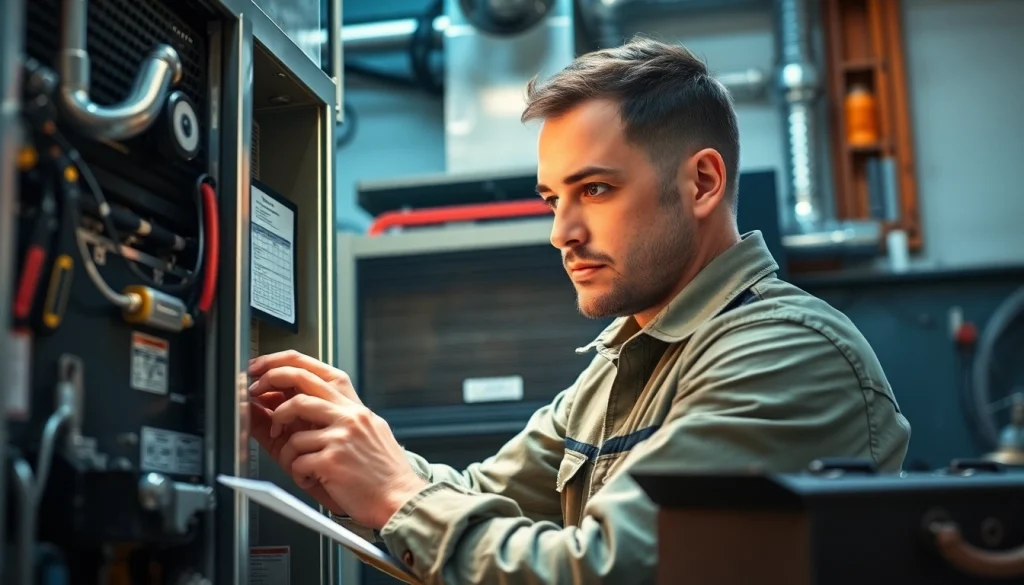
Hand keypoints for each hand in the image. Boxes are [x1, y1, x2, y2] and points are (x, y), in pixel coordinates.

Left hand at [247, 350, 363, 514]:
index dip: (283, 364)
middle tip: (256, 394)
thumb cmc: (379, 473)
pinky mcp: (332, 461)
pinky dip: (299, 474)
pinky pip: (297, 462)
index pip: (316, 370)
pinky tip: (312, 479)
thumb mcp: (362, 435)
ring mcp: (341, 437)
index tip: (262, 370)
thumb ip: (330, 419)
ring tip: (299, 464)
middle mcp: (349, 415)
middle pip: (300, 382)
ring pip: (293, 430)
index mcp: (355, 408)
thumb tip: (289, 407)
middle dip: (269, 382)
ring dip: (287, 451)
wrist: (401, 499)